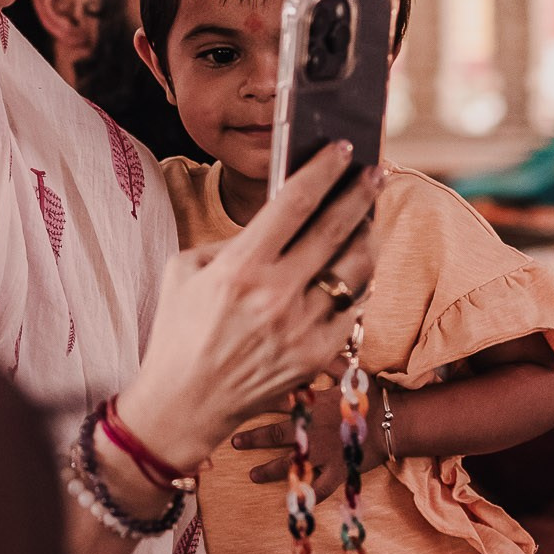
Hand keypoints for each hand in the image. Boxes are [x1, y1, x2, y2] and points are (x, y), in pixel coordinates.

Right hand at [118, 145, 380, 477]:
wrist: (184, 404)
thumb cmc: (179, 332)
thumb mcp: (184, 271)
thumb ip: (230, 241)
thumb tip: (274, 220)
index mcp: (241, 267)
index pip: (294, 203)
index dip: (323, 170)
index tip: (342, 149)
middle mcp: (276, 295)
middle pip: (336, 229)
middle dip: (361, 193)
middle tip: (375, 173)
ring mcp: (301, 327)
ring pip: (355, 268)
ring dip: (367, 237)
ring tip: (368, 221)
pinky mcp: (317, 355)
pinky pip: (353, 307)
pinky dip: (358, 284)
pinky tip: (356, 270)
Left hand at [232, 377, 387, 498]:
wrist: (394, 423)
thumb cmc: (372, 398)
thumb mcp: (351, 373)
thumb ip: (329, 362)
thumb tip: (312, 349)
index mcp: (313, 406)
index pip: (279, 403)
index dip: (258, 403)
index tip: (240, 403)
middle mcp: (313, 432)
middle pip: (276, 435)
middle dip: (253, 438)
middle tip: (235, 442)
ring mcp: (323, 454)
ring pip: (291, 466)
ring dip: (269, 471)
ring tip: (252, 475)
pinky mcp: (337, 472)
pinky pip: (319, 489)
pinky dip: (307, 497)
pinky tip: (294, 502)